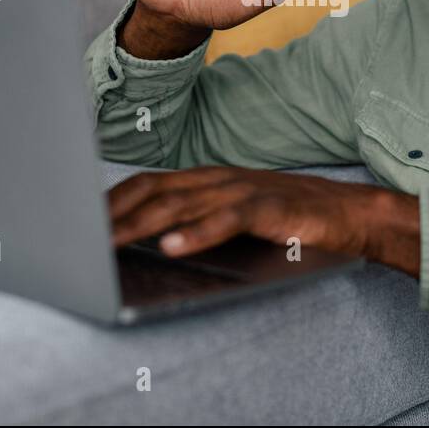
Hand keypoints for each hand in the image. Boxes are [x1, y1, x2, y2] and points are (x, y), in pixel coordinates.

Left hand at [107, 167, 420, 276]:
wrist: (350, 214)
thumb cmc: (290, 221)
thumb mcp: (236, 216)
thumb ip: (199, 221)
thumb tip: (153, 244)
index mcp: (208, 180)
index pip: (148, 183)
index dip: (112, 200)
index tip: (78, 222)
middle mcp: (219, 179)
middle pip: (155, 191)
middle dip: (114, 215)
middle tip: (79, 239)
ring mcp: (243, 191)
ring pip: (182, 204)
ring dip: (141, 226)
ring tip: (110, 245)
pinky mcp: (269, 208)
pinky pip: (228, 219)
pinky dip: (198, 233)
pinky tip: (173, 248)